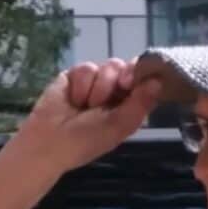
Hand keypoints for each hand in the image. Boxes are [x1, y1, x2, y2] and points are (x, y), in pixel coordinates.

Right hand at [13, 58, 160, 173]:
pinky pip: (87, 67)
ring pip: (109, 66)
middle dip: (119, 81)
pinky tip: (74, 100)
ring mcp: (95, 81)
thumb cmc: (86, 141)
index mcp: (129, 105)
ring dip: (99, 88)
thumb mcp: (118, 127)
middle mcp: (114, 90)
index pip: (144, 81)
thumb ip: (140, 104)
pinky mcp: (75, 75)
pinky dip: (82, 85)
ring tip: (86, 107)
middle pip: (127, 68)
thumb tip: (158, 81)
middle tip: (108, 98)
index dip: (143, 77)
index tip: (134, 83)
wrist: (49, 143)